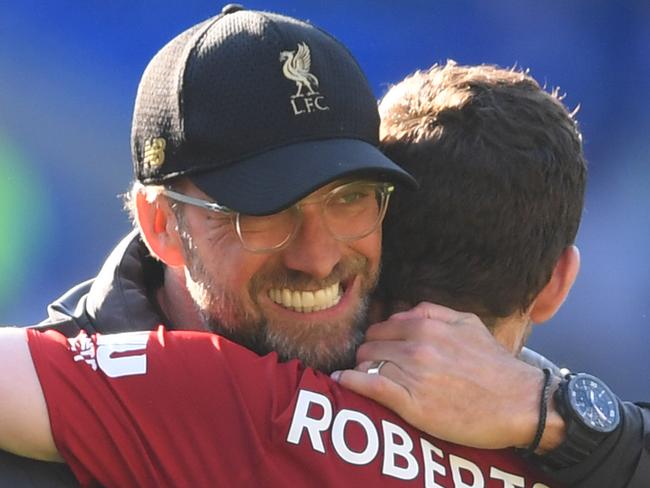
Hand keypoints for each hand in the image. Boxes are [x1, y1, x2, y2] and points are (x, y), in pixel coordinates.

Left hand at [331, 302, 553, 449]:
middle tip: (374, 367)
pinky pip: (369, 385)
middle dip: (368, 355)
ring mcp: (412, 373)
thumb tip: (403, 311)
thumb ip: (432, 311)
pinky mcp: (411, 402)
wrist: (519, 402)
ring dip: (362, 370)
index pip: (381, 327)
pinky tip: (342, 381)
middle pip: (369, 345)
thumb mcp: (467, 323)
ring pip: (366, 363)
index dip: (378, 340)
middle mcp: (416, 345)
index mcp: (427, 325)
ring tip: (365, 379)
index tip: (380, 351)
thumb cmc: (494, 365)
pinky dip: (350, 382)